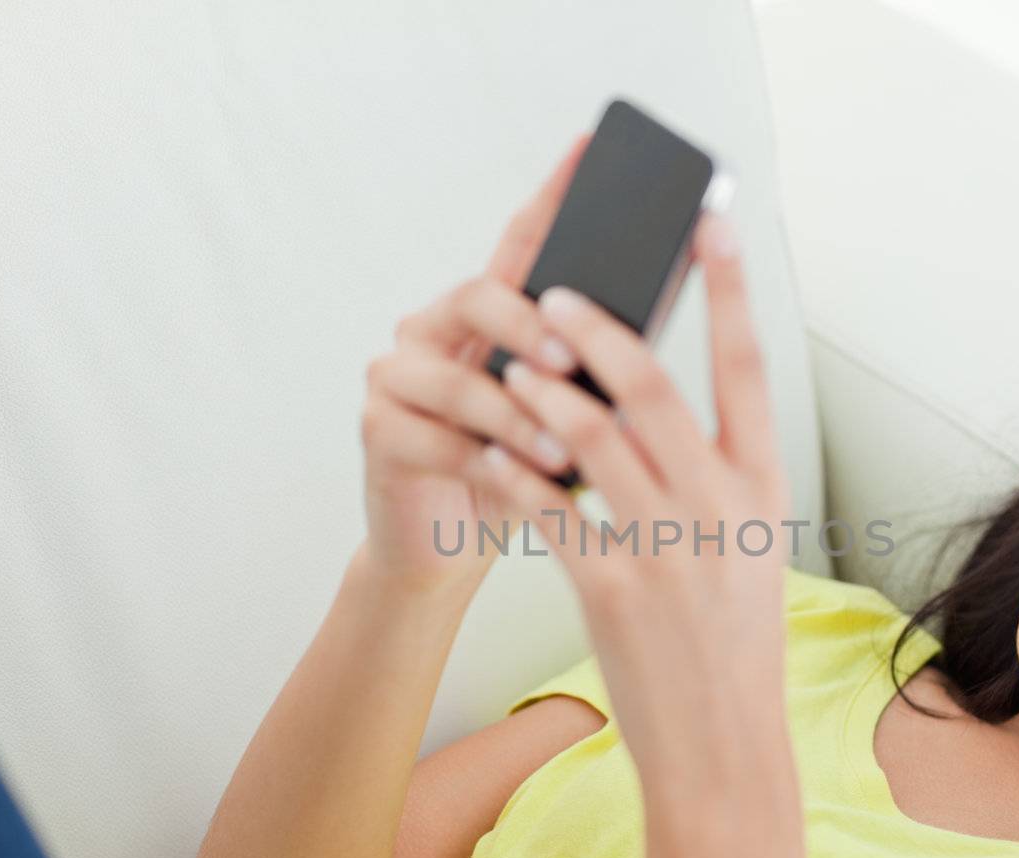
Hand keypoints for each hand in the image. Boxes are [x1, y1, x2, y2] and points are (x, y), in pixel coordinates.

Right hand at [358, 132, 591, 591]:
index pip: (519, 242)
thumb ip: (586, 369)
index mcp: (484, 315)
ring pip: (461, 379)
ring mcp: (396, 377)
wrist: (451, 547)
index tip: (589, 149)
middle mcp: (432, 330)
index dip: (551, 195)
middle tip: (575, 359)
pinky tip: (525, 479)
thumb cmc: (520, 475)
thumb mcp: (563, 415)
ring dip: (519, 416)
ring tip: (564, 449)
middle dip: (532, 328)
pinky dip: (490, 462)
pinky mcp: (378, 431)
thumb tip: (640, 338)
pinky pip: (438, 438)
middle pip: (479, 297)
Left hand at [455, 211, 793, 790]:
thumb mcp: (744, 550)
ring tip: (510, 365)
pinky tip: (493, 451)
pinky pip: (549, 508)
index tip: (712, 222)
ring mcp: (665, 549)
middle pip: (652, 387)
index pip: (749, 367)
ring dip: (542, 391)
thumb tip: (648, 402)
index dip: (731, 288)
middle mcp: (720, 509)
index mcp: (762, 489)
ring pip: (590, 438)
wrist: (722, 745)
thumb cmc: (731, 643)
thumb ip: (711, 476)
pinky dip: (516, 473)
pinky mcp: (609, 590)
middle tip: (554, 292)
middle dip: (597, 328)